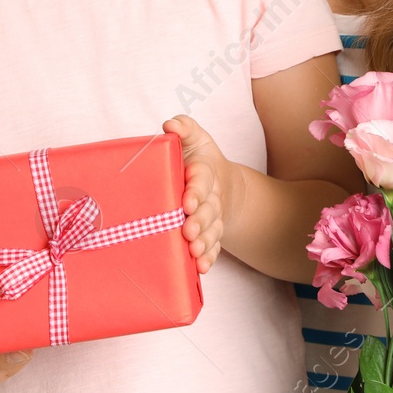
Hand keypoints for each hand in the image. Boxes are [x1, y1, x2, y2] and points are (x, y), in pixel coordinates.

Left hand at [164, 115, 237, 274]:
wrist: (222, 182)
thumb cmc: (198, 159)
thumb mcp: (194, 138)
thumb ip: (184, 128)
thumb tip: (170, 125)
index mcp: (205, 172)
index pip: (202, 180)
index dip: (196, 191)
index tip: (187, 202)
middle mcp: (212, 197)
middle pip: (209, 210)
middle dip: (200, 221)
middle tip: (188, 231)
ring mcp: (214, 217)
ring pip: (212, 230)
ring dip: (204, 241)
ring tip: (194, 251)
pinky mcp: (212, 233)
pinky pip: (214, 247)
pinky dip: (209, 257)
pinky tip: (201, 267)